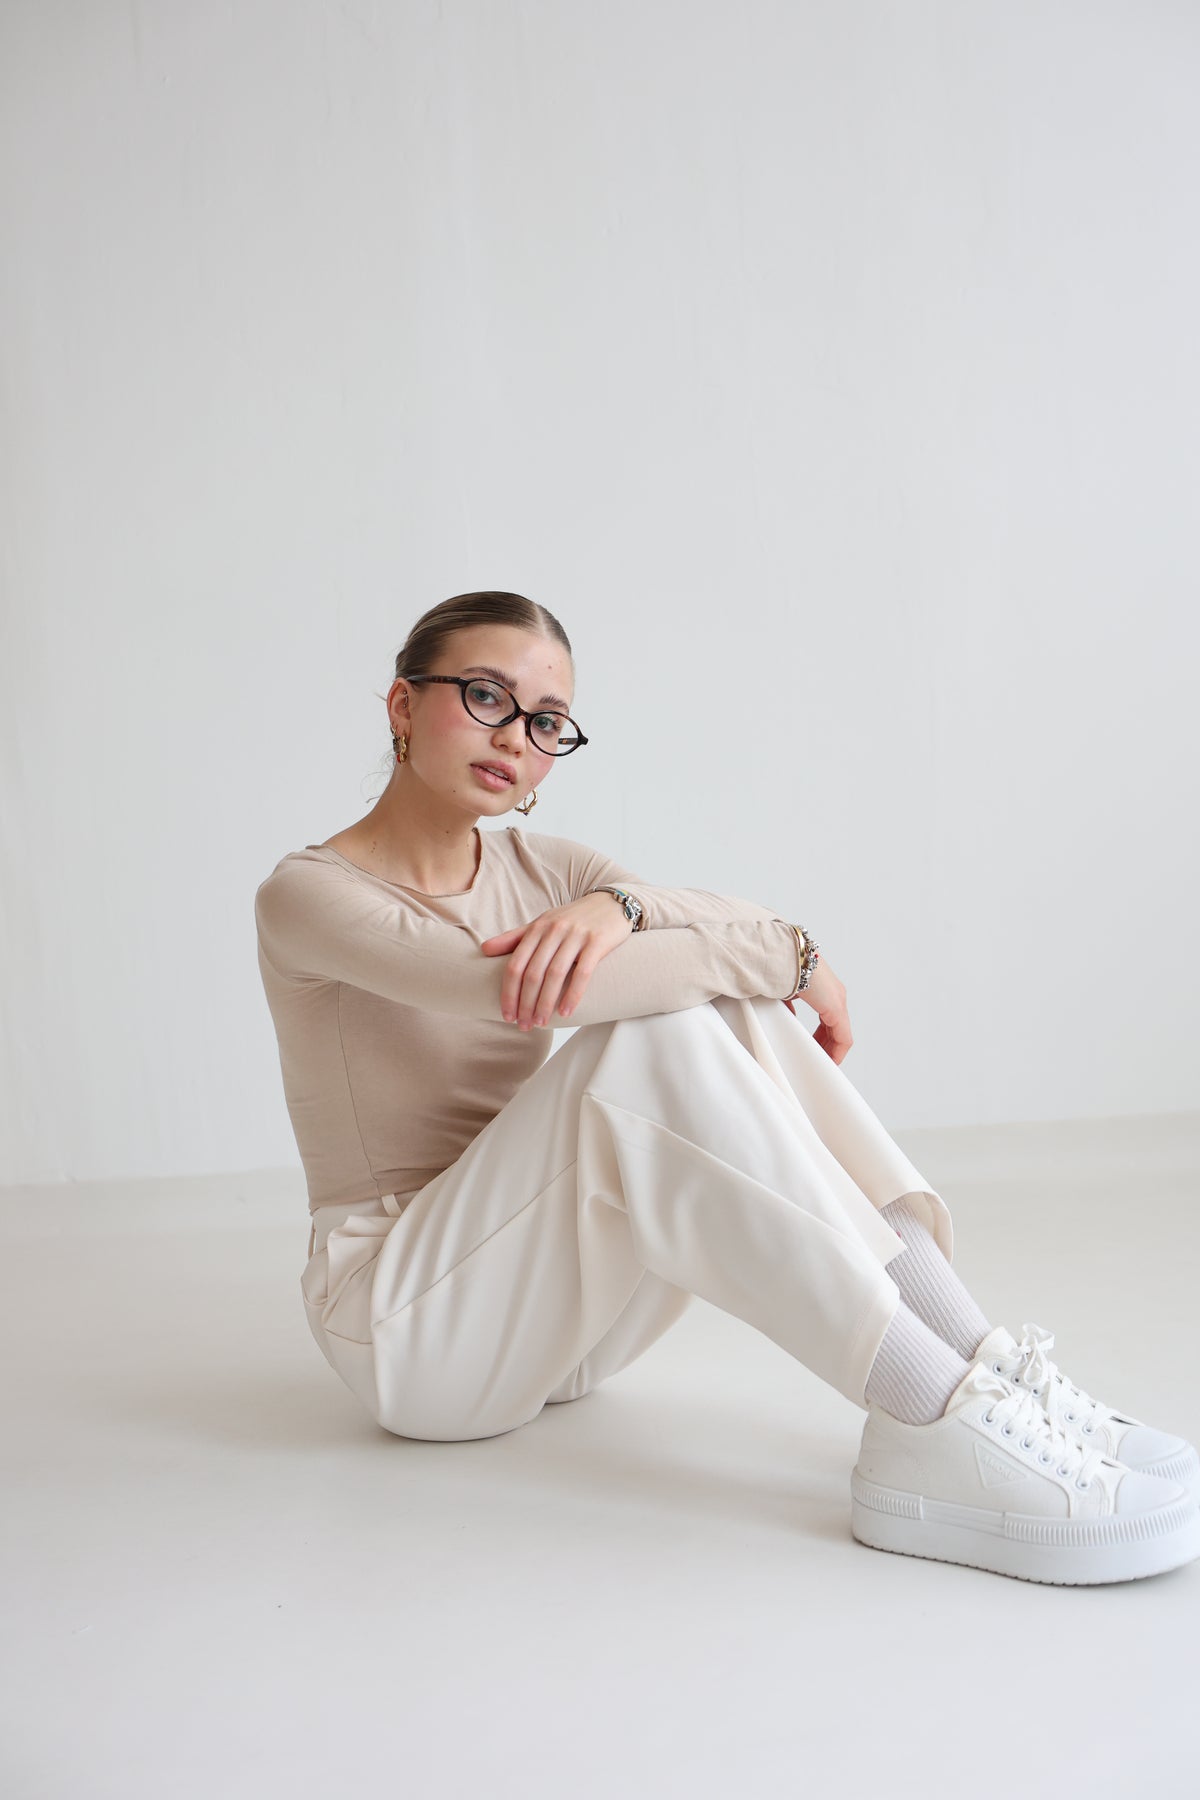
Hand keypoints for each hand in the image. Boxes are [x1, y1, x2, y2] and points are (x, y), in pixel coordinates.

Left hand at [480, 892, 635, 1028]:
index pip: (515, 965)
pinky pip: (583, 972)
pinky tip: (566, 1012)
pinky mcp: (597, 942)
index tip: (507, 1015)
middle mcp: (554, 930)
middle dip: (525, 1004)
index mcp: (537, 928)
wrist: (611, 903)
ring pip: (555, 975)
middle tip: (524, 1025)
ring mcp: (576, 935)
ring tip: (541, 1023)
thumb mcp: (542, 924)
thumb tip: (483, 949)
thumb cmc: (573, 919)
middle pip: (533, 973)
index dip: (509, 993)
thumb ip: (515, 938)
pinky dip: (573, 995)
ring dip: (545, 1003)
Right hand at [783, 954, 852, 1064]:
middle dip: (827, 1045)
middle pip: (837, 1028)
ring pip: (842, 1034)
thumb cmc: (779, 968)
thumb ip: (789, 1006)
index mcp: (824, 988)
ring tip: (822, 1063)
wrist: (781, 955)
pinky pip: (843, 1037)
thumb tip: (789, 1019)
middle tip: (817, 1059)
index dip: (822, 1036)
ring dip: (832, 1050)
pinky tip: (829, 1061)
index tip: (813, 1047)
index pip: (829, 1018)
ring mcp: (837, 1001)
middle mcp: (835, 994)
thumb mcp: (783, 992)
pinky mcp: (836, 1008)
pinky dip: (837, 1051)